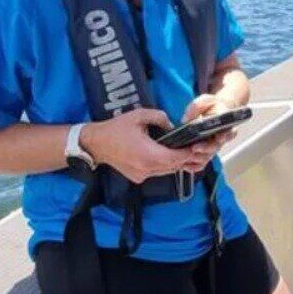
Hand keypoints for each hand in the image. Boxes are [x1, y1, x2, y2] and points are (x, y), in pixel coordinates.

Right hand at [79, 108, 194, 183]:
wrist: (96, 143)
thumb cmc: (116, 128)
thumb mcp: (139, 115)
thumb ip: (159, 117)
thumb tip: (172, 125)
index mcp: (148, 154)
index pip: (176, 158)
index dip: (188, 153)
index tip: (196, 146)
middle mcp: (147, 168)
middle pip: (173, 166)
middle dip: (183, 158)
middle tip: (192, 147)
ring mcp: (142, 175)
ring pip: (166, 172)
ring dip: (174, 163)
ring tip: (180, 151)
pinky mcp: (137, 178)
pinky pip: (156, 173)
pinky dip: (162, 166)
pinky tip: (162, 155)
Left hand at [179, 93, 238, 171]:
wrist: (215, 113)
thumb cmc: (211, 106)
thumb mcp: (205, 101)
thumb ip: (196, 107)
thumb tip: (185, 120)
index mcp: (226, 125)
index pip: (227, 132)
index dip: (223, 136)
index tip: (218, 137)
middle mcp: (221, 138)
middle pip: (216, 147)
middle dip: (205, 148)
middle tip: (194, 148)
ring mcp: (213, 147)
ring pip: (208, 157)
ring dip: (197, 159)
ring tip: (185, 159)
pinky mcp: (206, 153)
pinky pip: (201, 164)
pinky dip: (194, 166)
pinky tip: (185, 165)